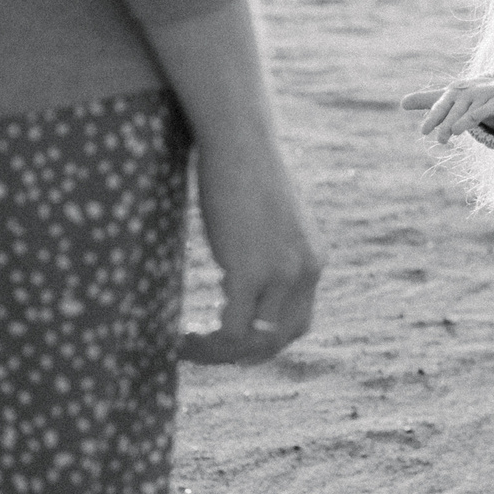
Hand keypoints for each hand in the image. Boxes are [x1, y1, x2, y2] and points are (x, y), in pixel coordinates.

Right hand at [177, 139, 323, 365]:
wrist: (238, 139)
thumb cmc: (240, 167)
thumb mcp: (264, 216)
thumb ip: (263, 246)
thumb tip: (238, 260)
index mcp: (312, 259)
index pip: (298, 320)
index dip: (265, 338)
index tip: (231, 338)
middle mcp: (306, 271)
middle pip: (282, 337)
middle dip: (244, 354)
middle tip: (209, 351)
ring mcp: (282, 274)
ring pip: (256, 340)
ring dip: (220, 354)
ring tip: (188, 346)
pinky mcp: (251, 272)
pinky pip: (232, 330)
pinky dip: (206, 345)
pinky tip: (181, 340)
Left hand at [400, 76, 493, 143]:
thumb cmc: (470, 95)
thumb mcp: (449, 98)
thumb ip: (427, 101)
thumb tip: (401, 103)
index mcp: (452, 93)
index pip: (440, 107)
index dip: (433, 118)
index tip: (424, 131)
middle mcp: (466, 94)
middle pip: (455, 111)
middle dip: (447, 124)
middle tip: (440, 140)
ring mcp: (482, 96)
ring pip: (471, 111)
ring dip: (464, 120)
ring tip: (454, 132)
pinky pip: (489, 108)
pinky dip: (482, 113)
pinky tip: (476, 121)